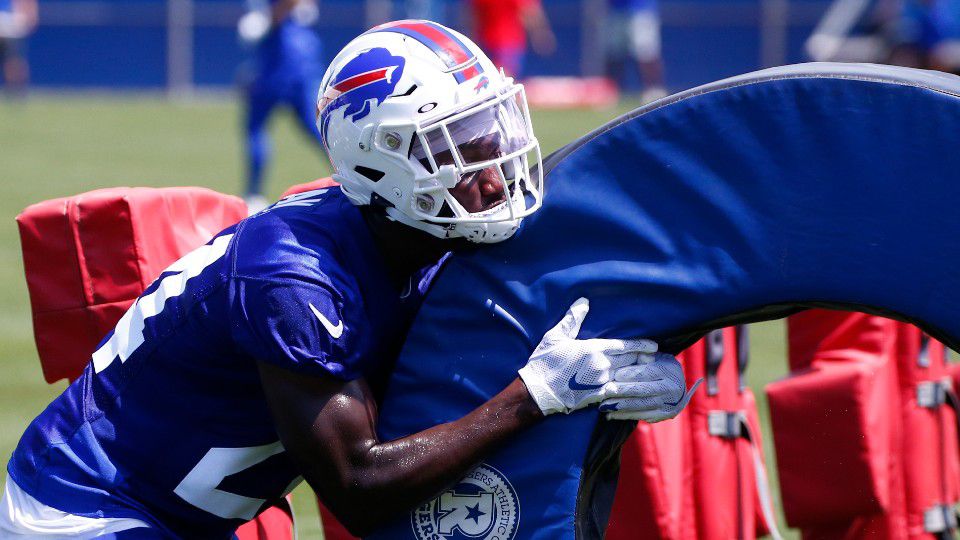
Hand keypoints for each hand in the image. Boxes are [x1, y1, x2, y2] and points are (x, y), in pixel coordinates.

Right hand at [518, 298, 657, 415]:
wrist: (537, 392)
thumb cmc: (545, 362)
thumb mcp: (555, 336)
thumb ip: (572, 319)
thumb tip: (583, 301)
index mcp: (594, 348)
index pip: (625, 346)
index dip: (641, 346)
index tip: (653, 346)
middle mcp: (602, 365)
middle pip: (631, 361)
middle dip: (644, 359)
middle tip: (655, 358)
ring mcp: (602, 382)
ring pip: (629, 377)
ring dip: (641, 375)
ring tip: (652, 375)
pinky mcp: (598, 397)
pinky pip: (620, 393)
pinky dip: (630, 391)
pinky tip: (637, 391)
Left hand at [599, 352, 702, 422]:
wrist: (678, 389)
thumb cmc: (660, 367)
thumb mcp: (655, 357)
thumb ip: (642, 355)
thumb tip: (628, 352)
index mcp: (668, 370)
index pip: (648, 372)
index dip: (631, 373)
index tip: (615, 375)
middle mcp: (671, 388)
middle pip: (643, 390)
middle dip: (623, 391)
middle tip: (606, 390)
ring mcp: (668, 403)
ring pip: (640, 405)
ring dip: (620, 406)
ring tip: (603, 405)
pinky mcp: (662, 415)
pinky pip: (640, 416)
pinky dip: (624, 415)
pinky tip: (611, 414)